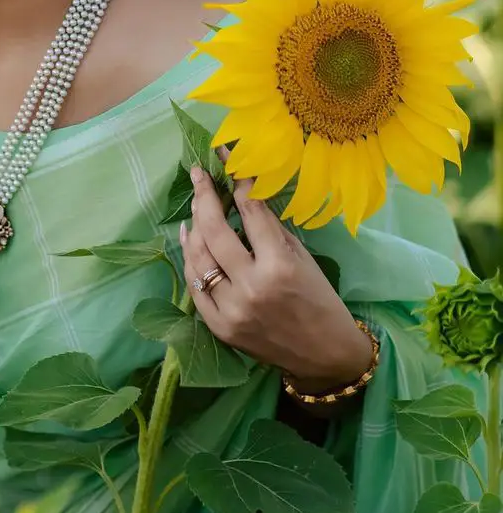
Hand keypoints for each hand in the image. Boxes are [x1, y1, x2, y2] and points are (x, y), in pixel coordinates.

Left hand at [179, 150, 373, 391]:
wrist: (325, 356)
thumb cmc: (320, 300)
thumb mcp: (302, 258)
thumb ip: (269, 231)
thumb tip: (242, 197)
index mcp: (278, 266)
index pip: (250, 210)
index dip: (237, 179)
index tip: (225, 156)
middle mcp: (250, 286)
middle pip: (214, 230)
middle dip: (204, 195)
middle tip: (198, 174)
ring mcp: (231, 309)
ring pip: (198, 256)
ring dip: (193, 224)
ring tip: (195, 203)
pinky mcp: (219, 327)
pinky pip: (194, 285)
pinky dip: (189, 258)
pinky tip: (188, 237)